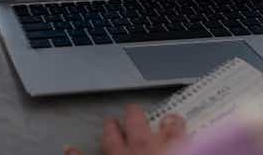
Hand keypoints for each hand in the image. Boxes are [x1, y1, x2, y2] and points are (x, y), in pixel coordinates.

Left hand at [64, 104, 186, 154]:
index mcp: (173, 148)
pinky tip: (69, 149)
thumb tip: (194, 151)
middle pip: (139, 126)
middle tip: (132, 111)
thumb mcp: (190, 154)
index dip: (174, 123)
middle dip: (134, 117)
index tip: (172, 122)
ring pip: (112, 140)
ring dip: (110, 131)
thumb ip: (190, 151)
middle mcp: (145, 149)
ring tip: (108, 123)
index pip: (175, 126)